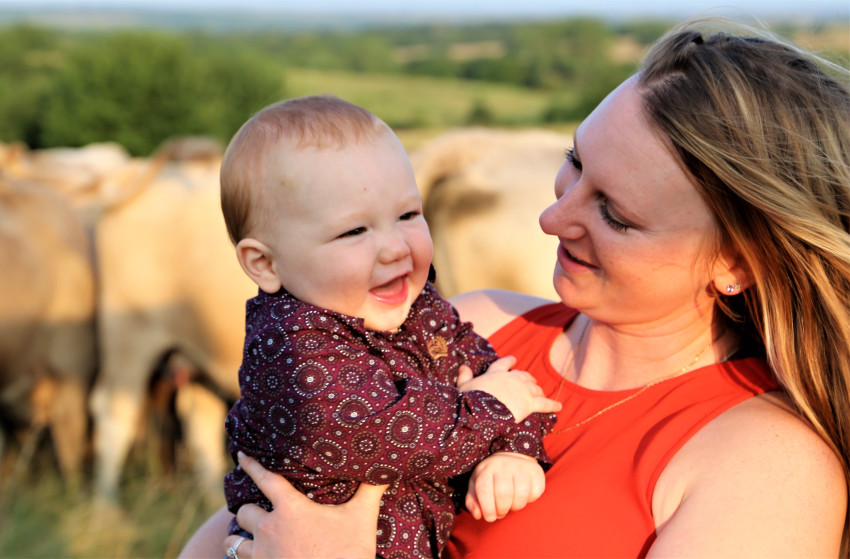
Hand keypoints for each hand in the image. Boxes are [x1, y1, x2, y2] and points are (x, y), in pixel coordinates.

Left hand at [222, 452, 386, 558]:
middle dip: (250, 510)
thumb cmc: (349, 553)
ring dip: (238, 538)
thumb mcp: (362, 518)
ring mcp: (261, 555)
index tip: (242, 455)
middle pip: (245, 511)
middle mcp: (269, 529)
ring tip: (244, 538)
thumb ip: (370, 491)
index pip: (265, 478)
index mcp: (291, 509)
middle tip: (257, 511)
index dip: (252, 464)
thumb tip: (385, 470)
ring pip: (233, 542)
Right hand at [457, 357, 561, 421]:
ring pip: (535, 388)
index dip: (510, 361)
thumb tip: (463, 367)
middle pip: (524, 375)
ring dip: (539, 390)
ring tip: (542, 393)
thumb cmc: (470, 399)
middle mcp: (512, 378)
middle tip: (532, 382)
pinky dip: (553, 405)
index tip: (514, 359)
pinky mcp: (530, 403)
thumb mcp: (463, 386)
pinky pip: (545, 403)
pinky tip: (559, 406)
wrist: (481, 411)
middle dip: (528, 379)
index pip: (504, 363)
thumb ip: (464, 376)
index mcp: (496, 373)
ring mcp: (523, 390)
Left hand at [465, 452, 545, 521]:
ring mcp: (521, 467)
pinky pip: (535, 493)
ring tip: (511, 504)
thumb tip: (478, 515)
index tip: (490, 518)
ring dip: (516, 506)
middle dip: (502, 509)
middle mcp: (504, 465)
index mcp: (487, 469)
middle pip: (503, 494)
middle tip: (501, 512)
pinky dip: (530, 500)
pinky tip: (523, 496)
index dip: (487, 507)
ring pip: (521, 495)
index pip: (484, 489)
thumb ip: (473, 502)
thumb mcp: (477, 485)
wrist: (512, 457)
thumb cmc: (492, 478)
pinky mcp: (536, 471)